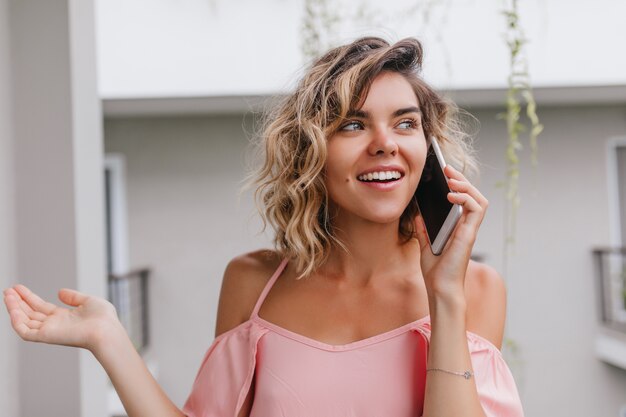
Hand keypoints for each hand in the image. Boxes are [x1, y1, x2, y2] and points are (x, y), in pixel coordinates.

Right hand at [3, 285, 119, 351]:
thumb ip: (73, 297)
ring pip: (25, 321)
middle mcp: (54, 325)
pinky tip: (12, 310)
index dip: (28, 297)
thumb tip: (59, 291)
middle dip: (18, 302)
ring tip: (7, 295)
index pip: (40, 307)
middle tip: (7, 290)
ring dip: (14, 309)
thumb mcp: (88, 301)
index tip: (18, 288)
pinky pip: (26, 332)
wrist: (106, 330)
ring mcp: (49, 331)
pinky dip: (17, 323)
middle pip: (30, 313)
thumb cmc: (103, 318)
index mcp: (64, 317)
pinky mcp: (46, 337)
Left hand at [413, 165, 487, 298]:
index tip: (444, 173)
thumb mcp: (424, 245)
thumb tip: (417, 214)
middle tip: (447, 169)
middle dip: (461, 179)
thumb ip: (423, 229)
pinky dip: (466, 198)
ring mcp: (469, 230)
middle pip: (473, 195)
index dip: (457, 184)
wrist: (439, 288)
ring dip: (466, 185)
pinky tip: (451, 195)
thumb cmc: (435, 271)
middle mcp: (466, 227)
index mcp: (457, 227)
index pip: (464, 200)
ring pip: (479, 199)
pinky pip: (476, 209)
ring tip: (451, 179)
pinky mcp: (469, 234)